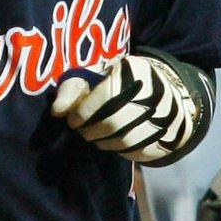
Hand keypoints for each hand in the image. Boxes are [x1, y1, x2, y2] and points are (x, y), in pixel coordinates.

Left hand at [51, 54, 196, 162]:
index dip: (84, 112)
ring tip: (95, 134)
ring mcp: (163, 117)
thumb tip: (57, 110)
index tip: (73, 119)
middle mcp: (155, 93)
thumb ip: (73, 88)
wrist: (162, 96)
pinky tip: (110, 141)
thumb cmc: (119, 82)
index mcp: (136, 71)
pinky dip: (116, 148)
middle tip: (83, 129)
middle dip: (91, 129)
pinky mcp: (164, 137)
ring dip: (101, 140)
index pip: (105, 97)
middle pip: (113, 121)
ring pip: (123, 138)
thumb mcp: (96, 74)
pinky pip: (134, 150)